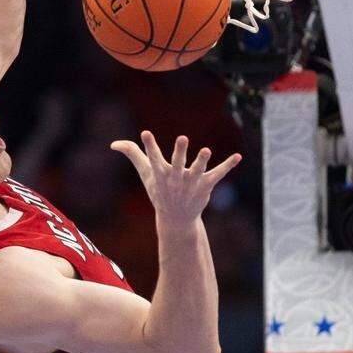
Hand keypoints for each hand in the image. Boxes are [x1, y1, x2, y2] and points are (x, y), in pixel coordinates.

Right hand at [110, 131, 240, 226]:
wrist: (176, 219)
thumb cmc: (159, 191)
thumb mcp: (145, 173)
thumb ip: (133, 154)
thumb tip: (114, 144)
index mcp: (160, 174)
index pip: (153, 157)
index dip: (149, 145)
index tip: (145, 133)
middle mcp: (176, 178)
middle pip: (177, 163)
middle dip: (180, 152)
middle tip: (182, 138)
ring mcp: (191, 183)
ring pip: (197, 170)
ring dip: (202, 161)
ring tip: (206, 150)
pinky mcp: (205, 186)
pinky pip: (218, 174)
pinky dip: (228, 165)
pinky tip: (238, 157)